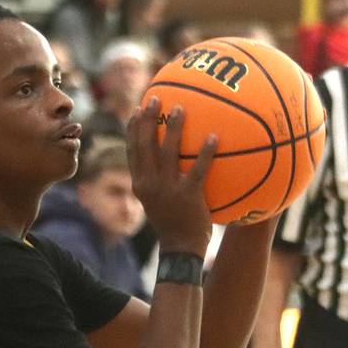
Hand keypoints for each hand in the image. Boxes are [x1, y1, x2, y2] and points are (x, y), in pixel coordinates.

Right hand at [128, 98, 215, 255]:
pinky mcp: (188, 195)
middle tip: (154, 99)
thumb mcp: (156, 202)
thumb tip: (166, 159)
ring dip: (173, 128)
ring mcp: (167, 189)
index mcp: (140, 184)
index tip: (137, 110)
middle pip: (145, 146)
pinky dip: (206, 151)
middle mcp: (149, 184)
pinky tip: (214, 136)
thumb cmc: (172, 223)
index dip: (133, 129)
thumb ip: (156, 181)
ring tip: (180, 108)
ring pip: (168, 152)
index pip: (133, 151)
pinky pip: (198, 168)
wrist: (180, 249)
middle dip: (148, 120)